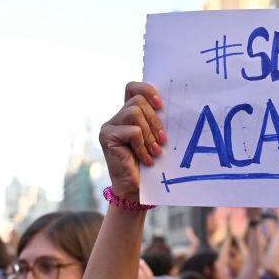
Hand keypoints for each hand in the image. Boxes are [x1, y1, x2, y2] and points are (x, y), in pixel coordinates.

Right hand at [98, 82, 164, 201]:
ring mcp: (110, 127)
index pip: (133, 88)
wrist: (137, 191)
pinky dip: (143, 145)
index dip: (147, 90)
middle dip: (155, 120)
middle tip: (163, 140)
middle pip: (137, 100)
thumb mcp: (156, 138)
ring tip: (155, 151)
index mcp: (128, 114)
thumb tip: (171, 106)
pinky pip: (132, 131)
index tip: (161, 105)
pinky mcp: (107, 137)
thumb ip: (156, 121)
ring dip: (149, 133)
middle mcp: (116, 118)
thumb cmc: (150, 165)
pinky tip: (146, 160)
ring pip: (134, 112)